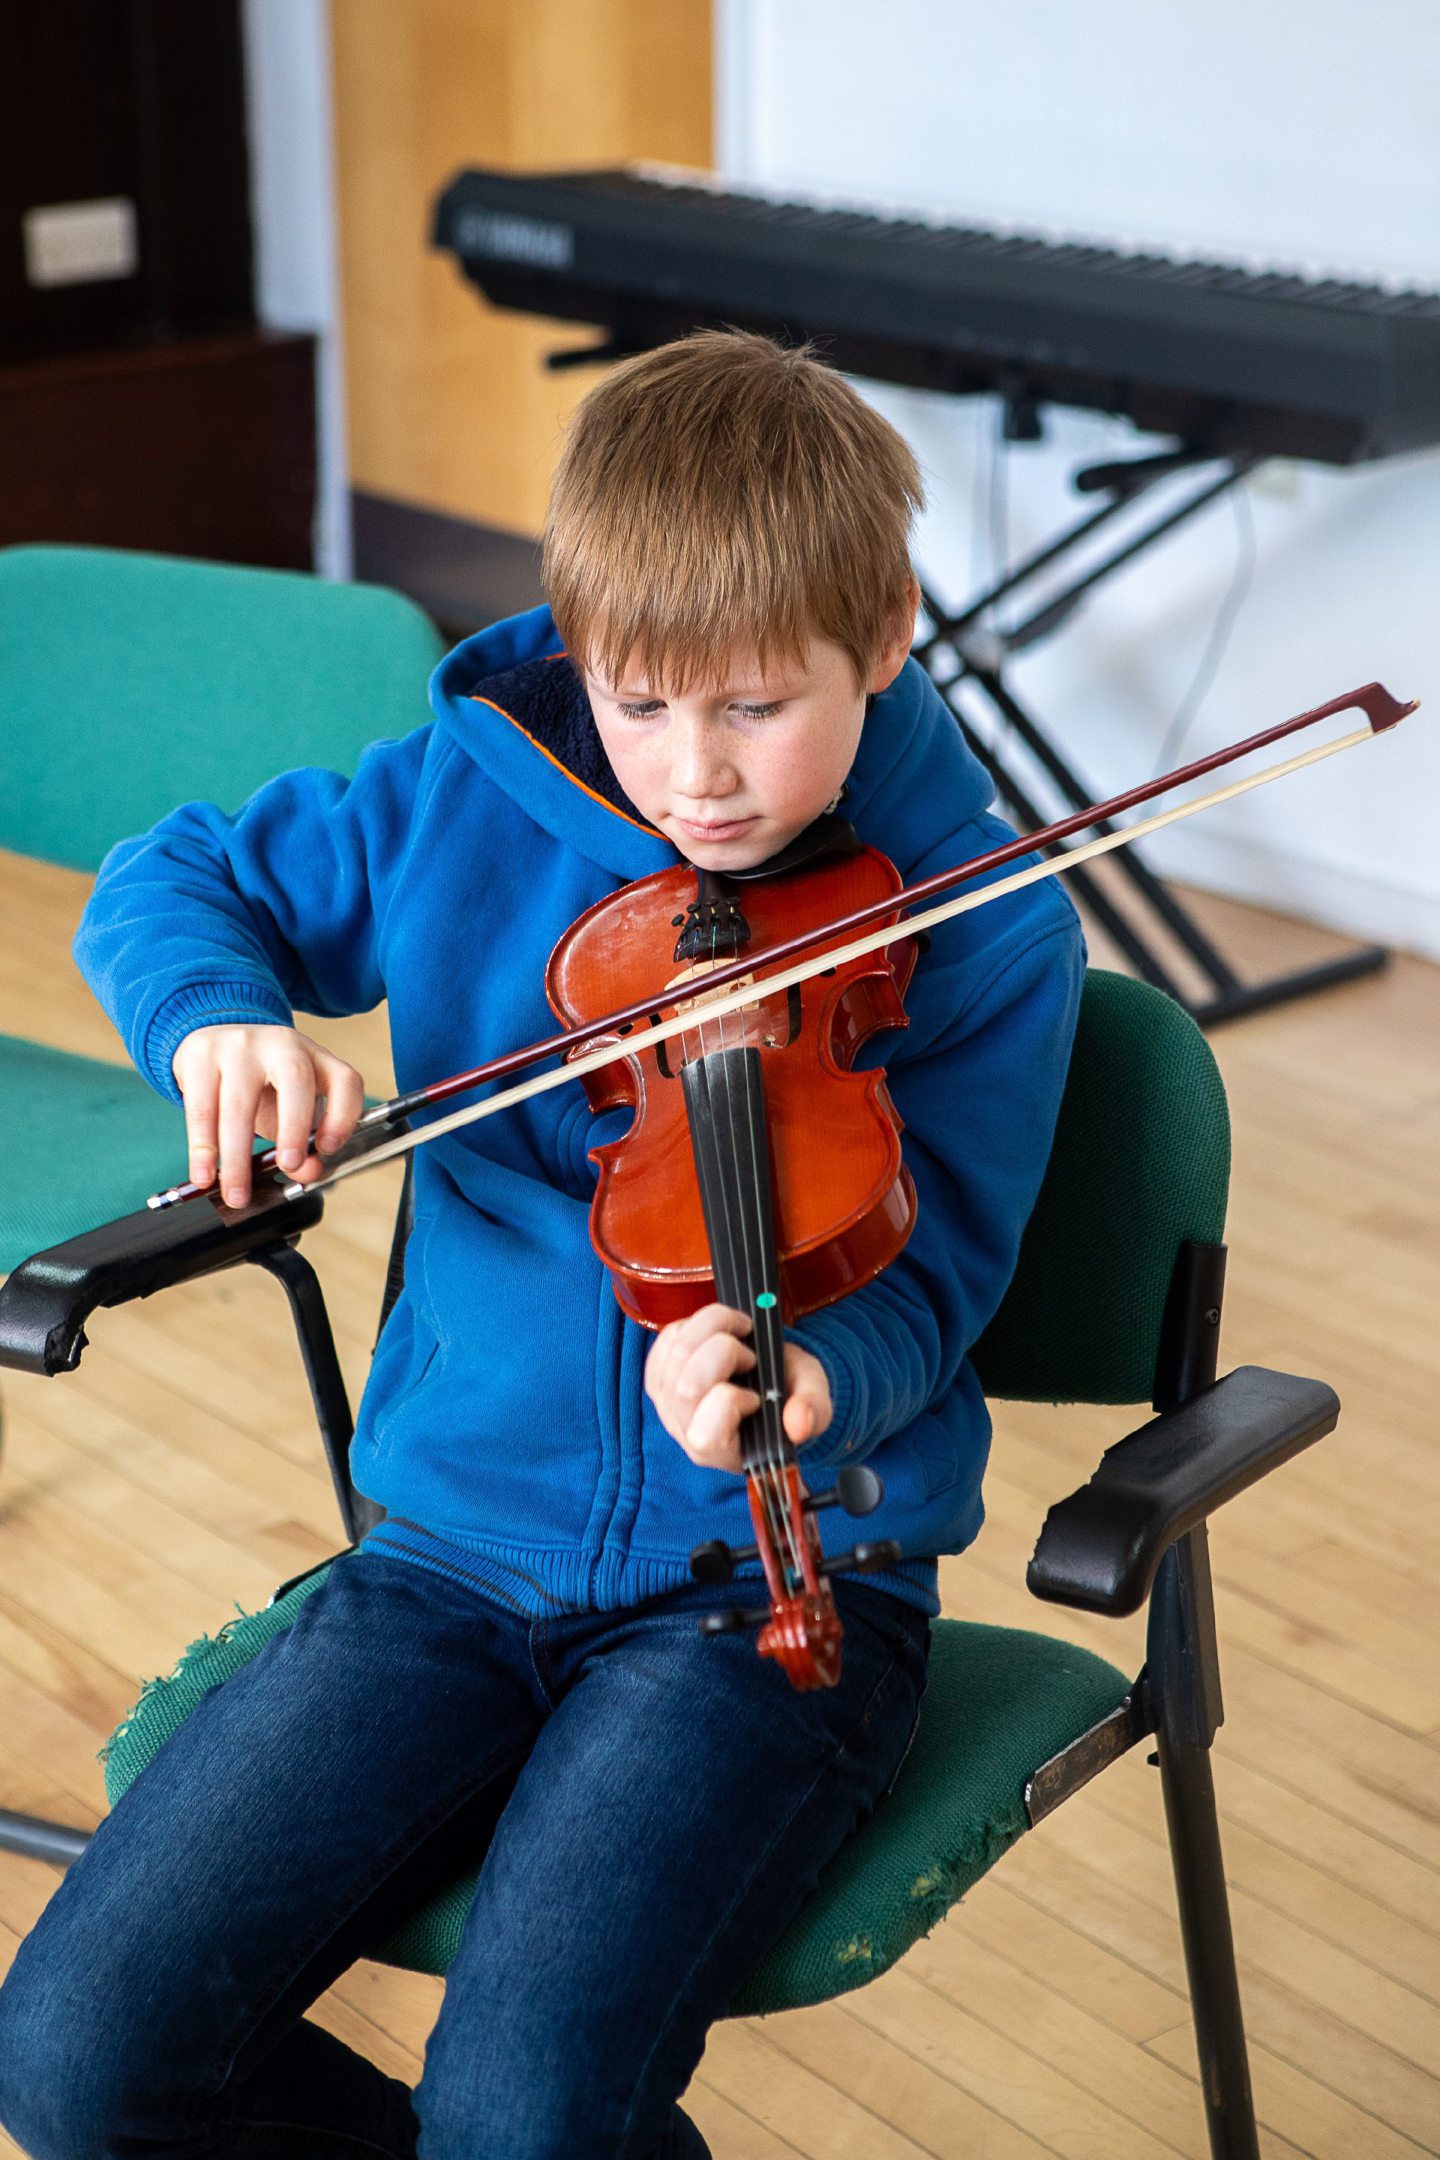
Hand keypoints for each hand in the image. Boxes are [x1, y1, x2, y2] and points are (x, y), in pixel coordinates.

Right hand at [171, 1024, 363, 1208]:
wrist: (216, 1039)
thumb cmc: (260, 1084)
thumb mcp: (288, 1110)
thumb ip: (303, 1145)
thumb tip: (306, 1173)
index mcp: (316, 1058)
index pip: (345, 1081)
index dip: (343, 1117)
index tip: (328, 1150)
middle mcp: (282, 1045)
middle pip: (296, 1082)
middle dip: (293, 1129)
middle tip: (288, 1166)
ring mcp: (240, 1045)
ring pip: (239, 1102)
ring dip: (236, 1156)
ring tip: (235, 1193)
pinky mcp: (200, 1054)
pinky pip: (201, 1108)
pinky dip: (202, 1147)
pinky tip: (203, 1174)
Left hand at [644, 1303, 832, 1475]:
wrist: (770, 1377)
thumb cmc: (787, 1393)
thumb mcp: (814, 1399)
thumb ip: (813, 1410)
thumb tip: (799, 1423)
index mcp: (724, 1451)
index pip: (706, 1435)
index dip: (731, 1402)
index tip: (756, 1394)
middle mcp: (687, 1432)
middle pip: (686, 1387)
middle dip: (724, 1353)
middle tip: (750, 1355)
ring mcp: (667, 1404)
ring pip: (674, 1355)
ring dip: (710, 1328)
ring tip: (739, 1331)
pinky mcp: (658, 1376)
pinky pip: (664, 1342)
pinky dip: (691, 1326)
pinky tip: (714, 1331)